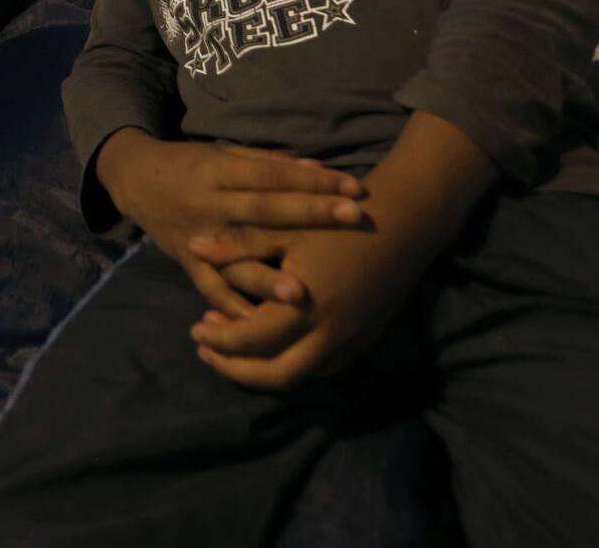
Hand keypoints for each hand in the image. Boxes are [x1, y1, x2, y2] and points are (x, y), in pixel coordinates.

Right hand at [94, 129, 365, 318]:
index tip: (356, 188)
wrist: (134, 179)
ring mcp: (196, 236)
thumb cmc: (188, 163)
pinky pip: (213, 289)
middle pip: (264, 211)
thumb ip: (268, 164)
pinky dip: (234, 309)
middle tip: (355, 219)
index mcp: (219, 170)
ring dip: (268, 278)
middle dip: (311, 215)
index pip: (273, 176)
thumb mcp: (224, 153)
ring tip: (301, 293)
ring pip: (236, 259)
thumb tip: (319, 169)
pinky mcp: (188, 264)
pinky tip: (262, 326)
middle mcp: (208, 203)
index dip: (314, 181)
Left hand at [187, 221, 429, 392]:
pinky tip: (273, 343)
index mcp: (306, 309)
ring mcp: (352, 341)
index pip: (251, 342)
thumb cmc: (339, 220)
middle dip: (236, 370)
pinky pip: (323, 367)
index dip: (218, 341)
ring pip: (302, 376)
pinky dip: (293, 363)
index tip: (195, 330)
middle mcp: (331, 335)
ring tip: (232, 346)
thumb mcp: (285, 228)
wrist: (405, 223)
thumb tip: (193, 247)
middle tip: (207, 350)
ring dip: (264, 369)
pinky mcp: (365, 339)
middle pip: (276, 376)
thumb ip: (238, 245)